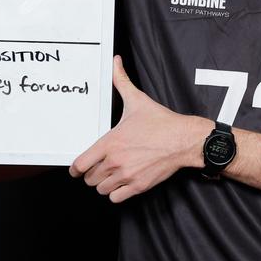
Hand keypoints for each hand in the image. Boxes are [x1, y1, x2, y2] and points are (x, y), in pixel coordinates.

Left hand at [70, 56, 207, 202]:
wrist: (184, 139)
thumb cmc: (161, 122)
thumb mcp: (137, 100)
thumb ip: (121, 81)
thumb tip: (115, 61)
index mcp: (109, 142)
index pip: (79, 166)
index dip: (76, 168)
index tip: (79, 168)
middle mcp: (114, 161)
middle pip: (89, 179)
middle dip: (93, 174)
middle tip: (101, 168)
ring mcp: (126, 176)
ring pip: (101, 189)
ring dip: (104, 184)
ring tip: (112, 175)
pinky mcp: (138, 186)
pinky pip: (115, 198)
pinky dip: (116, 193)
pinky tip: (122, 183)